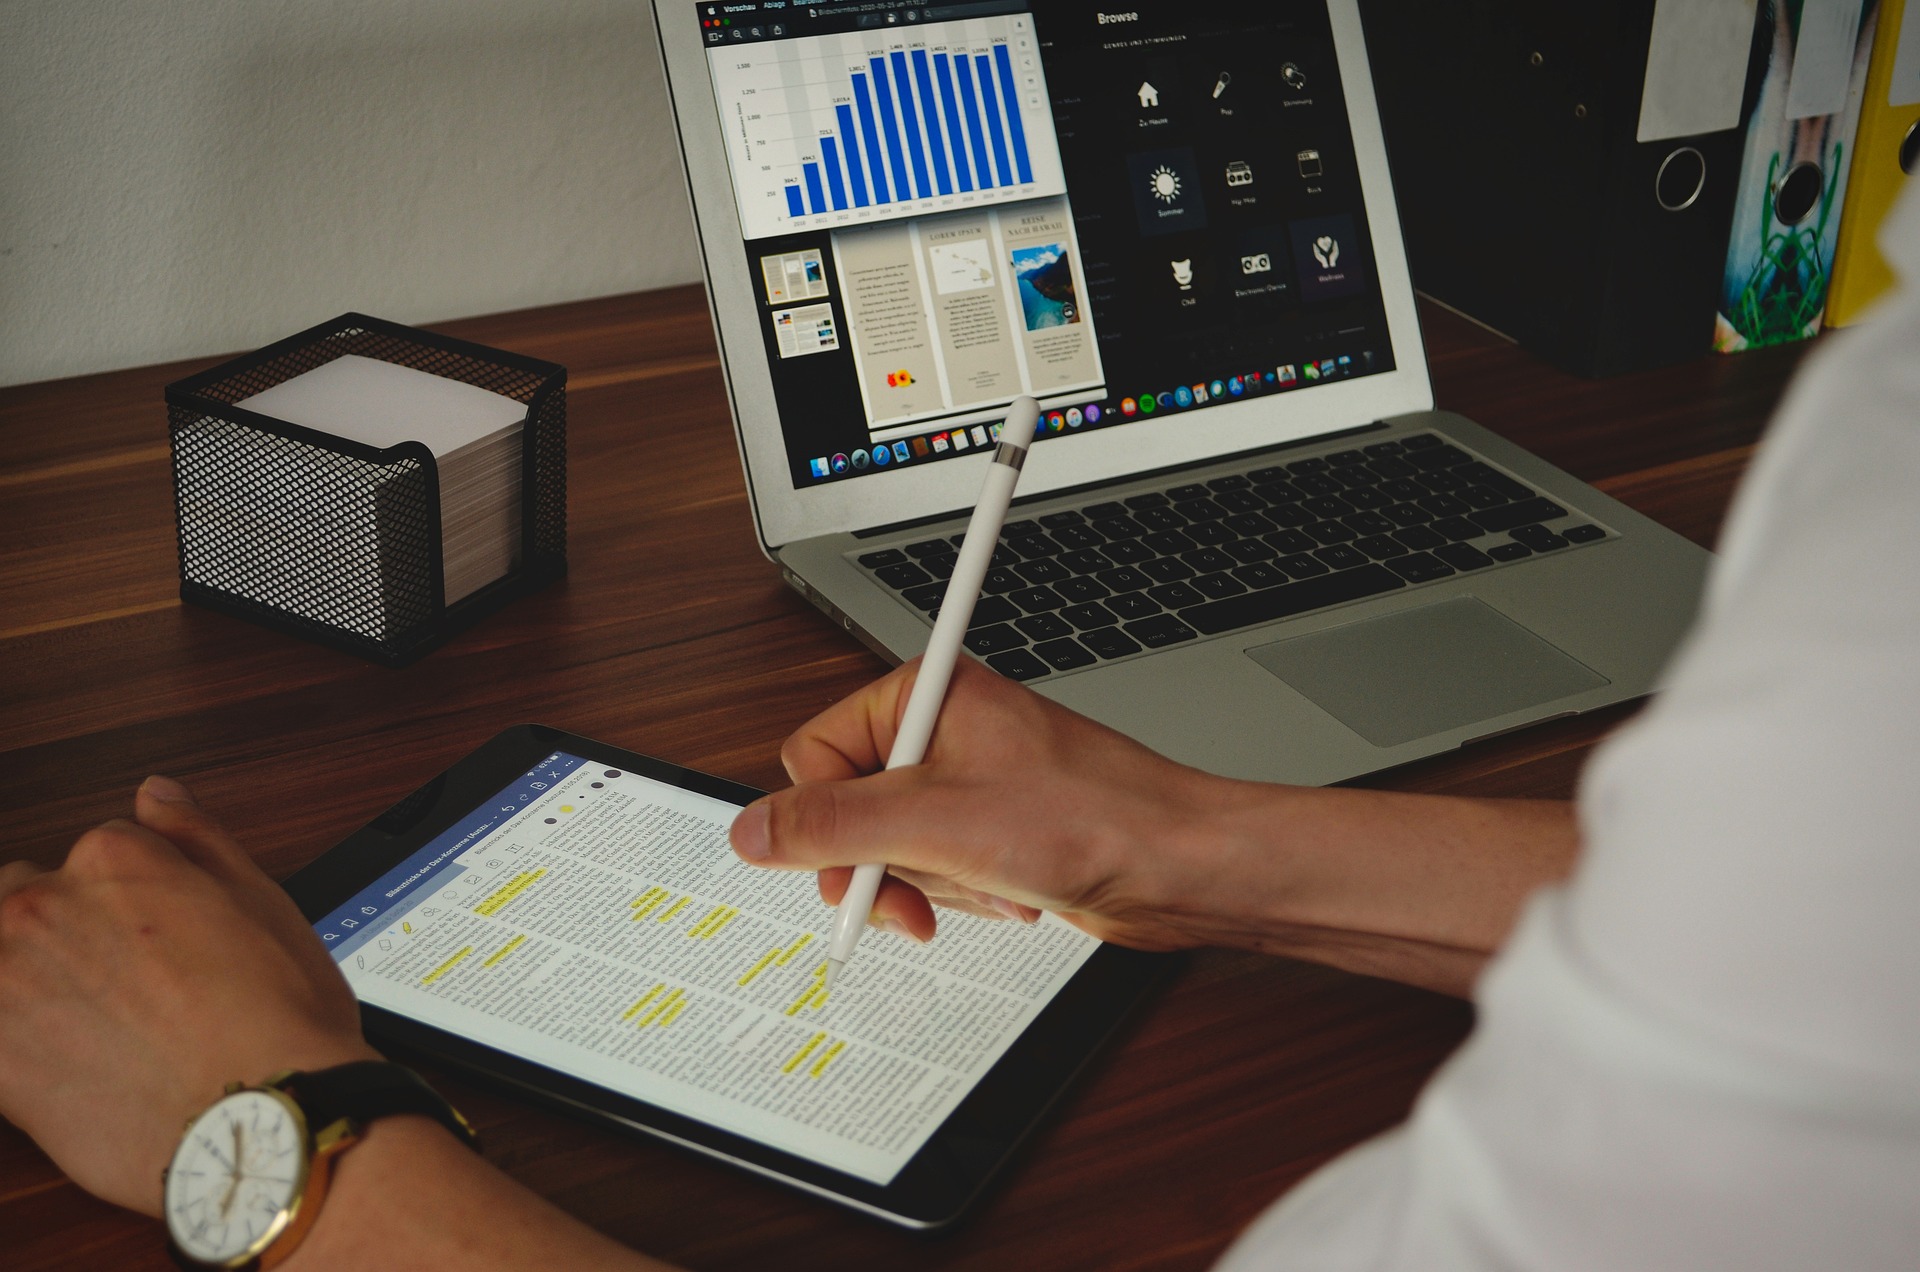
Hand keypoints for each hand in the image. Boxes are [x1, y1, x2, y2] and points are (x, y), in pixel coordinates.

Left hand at [0, 777, 375, 1215]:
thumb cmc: (275, 1018)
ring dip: (27, 981)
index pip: (98, 851)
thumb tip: (156, 795)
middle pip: (20, 895)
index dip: (134, 895)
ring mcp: (5, 984)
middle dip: (60, 928)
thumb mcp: (263, 901)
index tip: (157, 934)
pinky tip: (63, 1061)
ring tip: (90, 1027)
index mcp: (113, 860)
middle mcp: (43, 907)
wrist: (265, 1119)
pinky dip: (13, 1041)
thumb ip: (195, 837)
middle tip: (120, 982)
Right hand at [728, 658, 1581, 994]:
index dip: (829, 819)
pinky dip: (968, 894)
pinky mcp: (993, 826)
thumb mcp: (935, 823)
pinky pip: (938, 871)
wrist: (1177, 865)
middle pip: (849, 809)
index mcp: (924, 695)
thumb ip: (833, 825)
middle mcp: (942, 730)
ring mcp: (968, 780)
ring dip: (936, 885)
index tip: (853, 863)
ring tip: (992, 880)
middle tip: (915, 892)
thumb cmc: (1090, 817)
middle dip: (885, 865)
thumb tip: (753, 830)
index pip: (816, 756)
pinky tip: (1013, 892)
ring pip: (892, 849)